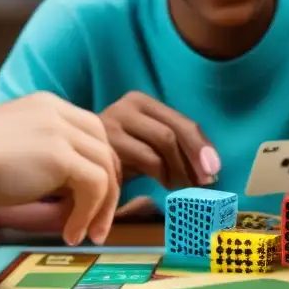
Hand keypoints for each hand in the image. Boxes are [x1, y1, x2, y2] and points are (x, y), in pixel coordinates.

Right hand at [0, 92, 121, 245]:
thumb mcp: (16, 153)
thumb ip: (47, 165)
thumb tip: (74, 200)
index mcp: (48, 107)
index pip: (93, 135)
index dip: (98, 169)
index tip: (91, 201)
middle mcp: (60, 114)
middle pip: (105, 151)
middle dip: (108, 191)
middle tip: (98, 226)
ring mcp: (62, 132)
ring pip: (106, 170)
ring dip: (101, 209)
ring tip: (86, 235)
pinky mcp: (61, 156)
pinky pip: (95, 187)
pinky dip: (88, 214)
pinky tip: (70, 233)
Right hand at [100, 91, 219, 188]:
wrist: (73, 161)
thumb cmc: (116, 156)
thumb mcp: (146, 145)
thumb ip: (173, 146)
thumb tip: (211, 167)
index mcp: (140, 102)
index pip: (182, 122)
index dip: (202, 146)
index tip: (215, 169)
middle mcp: (126, 106)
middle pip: (173, 131)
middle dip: (195, 158)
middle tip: (205, 182)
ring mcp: (113, 123)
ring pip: (163, 142)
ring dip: (180, 169)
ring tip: (184, 186)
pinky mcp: (105, 144)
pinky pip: (146, 158)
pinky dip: (163, 174)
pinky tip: (165, 185)